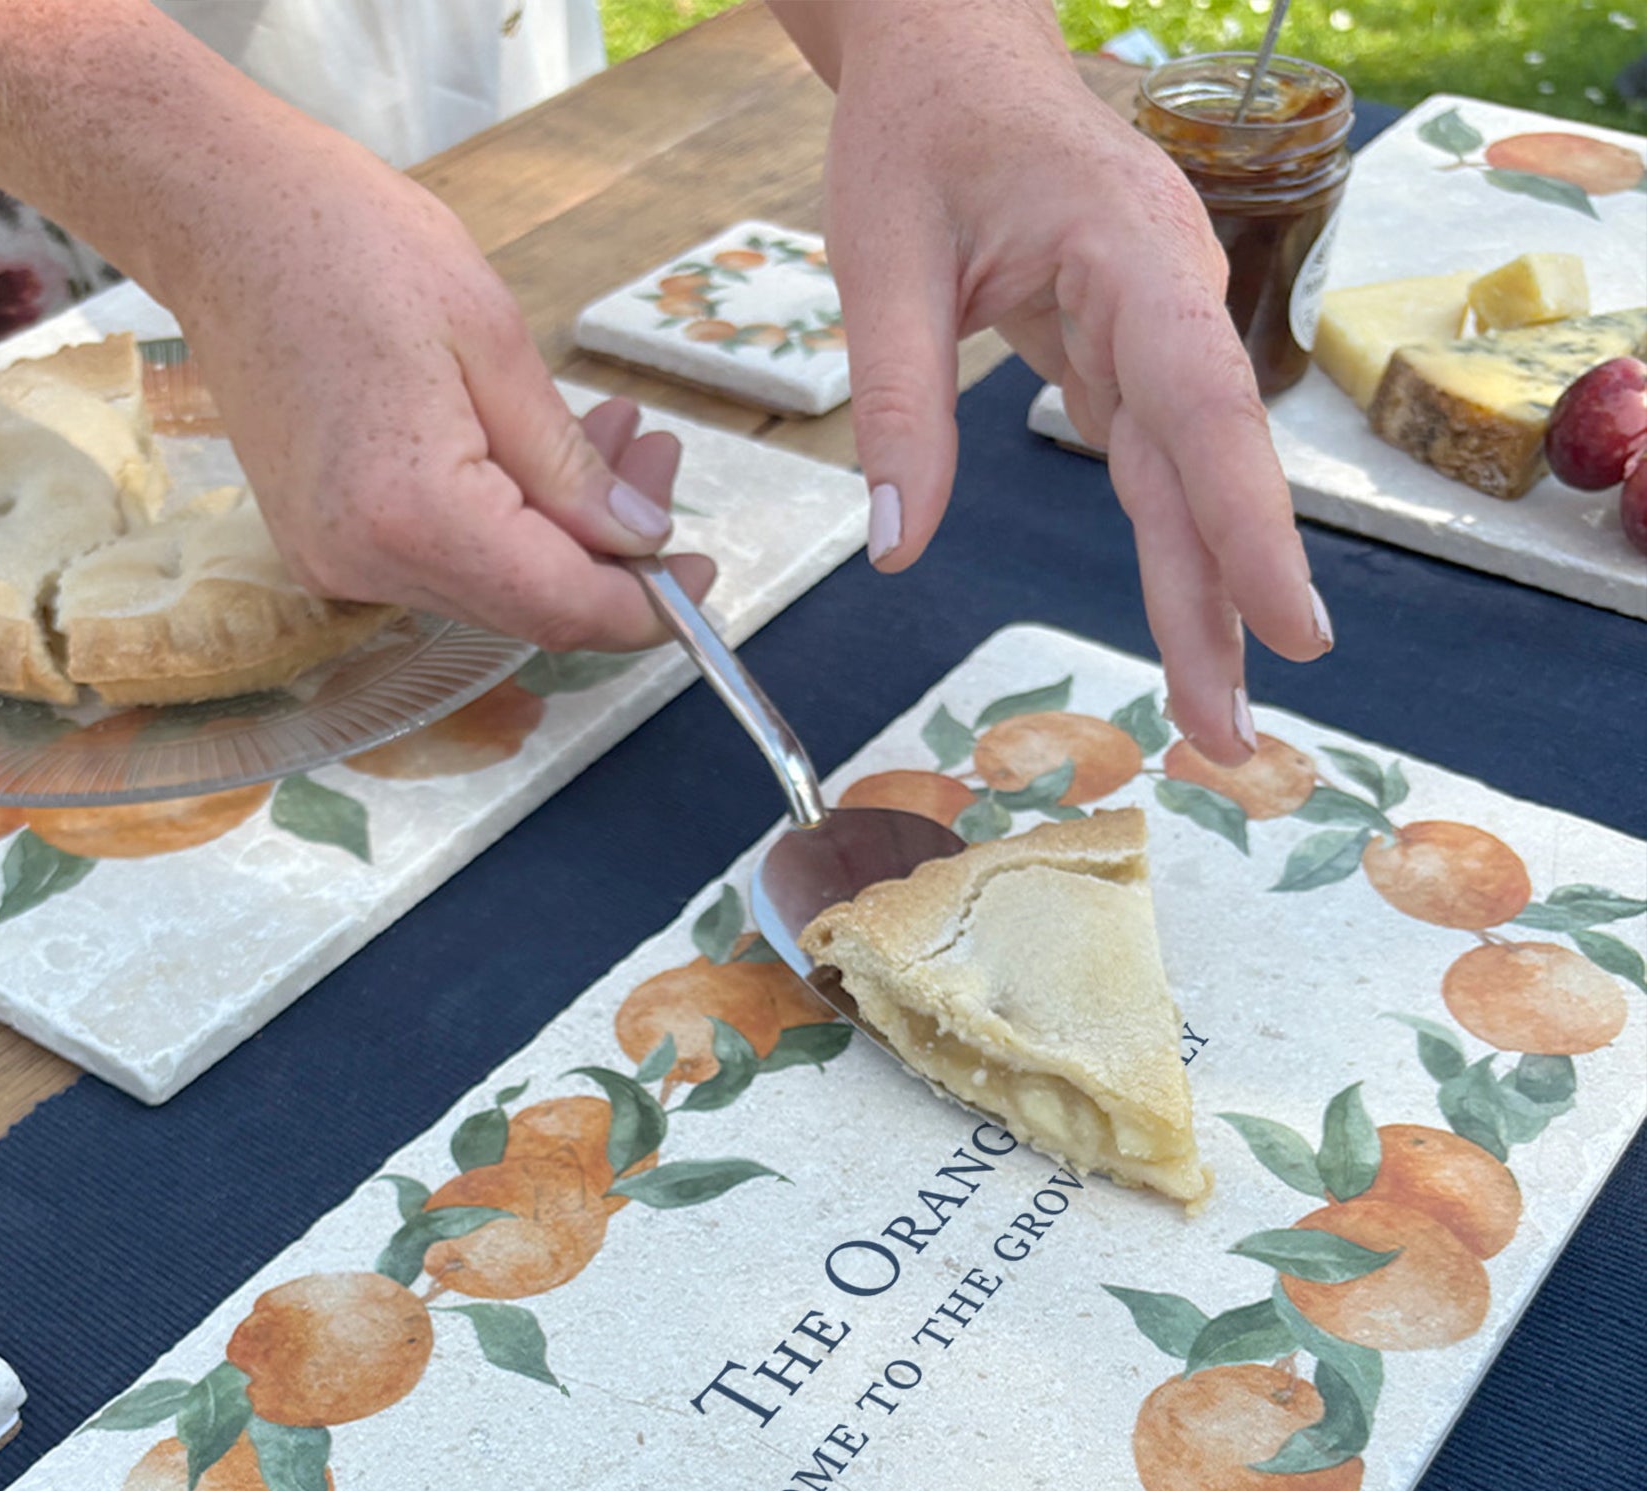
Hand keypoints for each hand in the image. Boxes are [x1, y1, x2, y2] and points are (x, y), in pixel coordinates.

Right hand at [163, 122, 713, 651]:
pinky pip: (444, 562)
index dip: (647, 607)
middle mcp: (366, 562)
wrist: (221, 217)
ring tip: (615, 434)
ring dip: (564, 529)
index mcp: (413, 513)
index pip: (561, 606)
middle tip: (660, 460)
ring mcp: (335, 562)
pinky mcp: (324, 544)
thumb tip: (639, 543)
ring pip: (493, 587)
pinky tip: (537, 453)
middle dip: (613, 551)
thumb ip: (569, 466)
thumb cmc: (348, 245)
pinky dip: (507, 521)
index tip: (701, 573)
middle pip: (530, 606)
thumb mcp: (493, 339)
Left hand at [806, 3, 1331, 762]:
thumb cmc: (921, 133)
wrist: (952, 55)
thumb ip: (896, 405)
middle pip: (1205, 470)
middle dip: (1225, 608)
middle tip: (1233, 741)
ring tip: (1214, 715)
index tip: (1287, 626)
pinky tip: (1191, 624)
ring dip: (1203, 597)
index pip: (1201, 403)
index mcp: (1127, 253)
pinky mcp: (1129, 351)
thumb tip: (895, 551)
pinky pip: (1156, 462)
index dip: (1245, 523)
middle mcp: (1169, 295)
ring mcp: (1158, 326)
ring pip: (1186, 480)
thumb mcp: (883, 257)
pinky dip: (1171, 547)